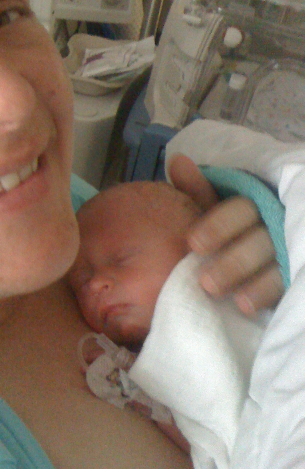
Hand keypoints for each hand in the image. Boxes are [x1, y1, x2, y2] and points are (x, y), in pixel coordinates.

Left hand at [168, 154, 283, 314]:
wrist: (243, 261)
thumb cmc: (223, 231)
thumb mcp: (210, 210)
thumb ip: (196, 190)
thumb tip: (177, 160)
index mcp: (251, 205)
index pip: (240, 209)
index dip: (218, 225)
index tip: (193, 244)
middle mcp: (273, 226)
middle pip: (259, 240)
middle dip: (233, 262)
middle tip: (205, 282)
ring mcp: (285, 251)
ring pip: (275, 265)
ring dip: (254, 283)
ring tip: (233, 300)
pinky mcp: (291, 274)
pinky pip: (285, 284)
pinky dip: (267, 295)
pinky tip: (247, 308)